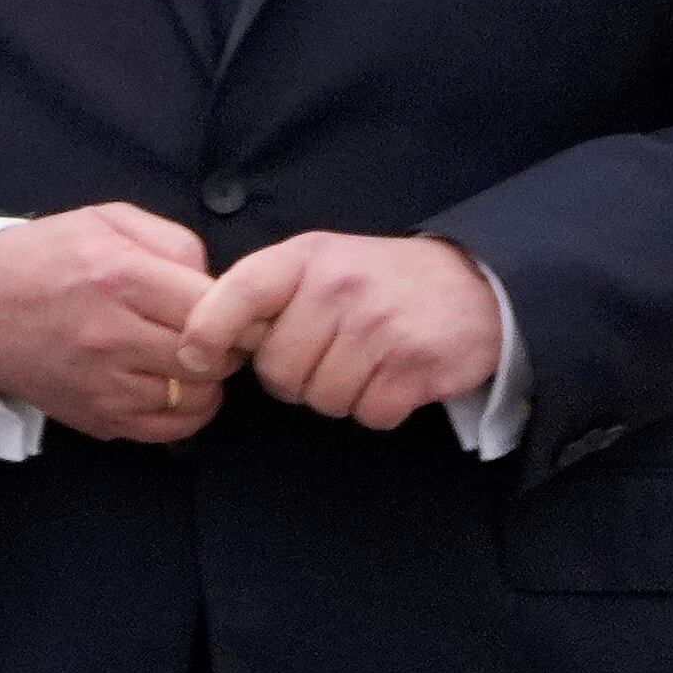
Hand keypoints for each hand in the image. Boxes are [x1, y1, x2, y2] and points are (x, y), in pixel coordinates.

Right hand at [0, 204, 227, 445]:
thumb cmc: (47, 258)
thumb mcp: (107, 221)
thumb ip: (173, 240)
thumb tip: (218, 283)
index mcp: (119, 276)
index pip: (213, 308)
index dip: (236, 311)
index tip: (232, 311)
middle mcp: (112, 334)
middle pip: (210, 358)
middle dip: (225, 348)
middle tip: (215, 337)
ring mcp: (102, 383)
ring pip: (194, 397)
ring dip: (204, 381)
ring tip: (188, 361)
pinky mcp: (95, 416)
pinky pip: (168, 429)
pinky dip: (185, 413)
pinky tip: (173, 389)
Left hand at [173, 232, 500, 431]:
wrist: (477, 285)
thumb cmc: (380, 282)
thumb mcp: (321, 264)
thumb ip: (266, 296)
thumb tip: (201, 343)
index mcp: (306, 258)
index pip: (239, 292)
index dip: (207, 331)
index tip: (196, 358)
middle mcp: (339, 288)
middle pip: (277, 370)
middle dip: (294, 378)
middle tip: (328, 357)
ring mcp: (378, 328)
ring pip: (320, 399)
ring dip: (338, 395)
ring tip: (365, 364)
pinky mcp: (415, 367)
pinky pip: (367, 414)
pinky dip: (378, 409)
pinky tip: (394, 380)